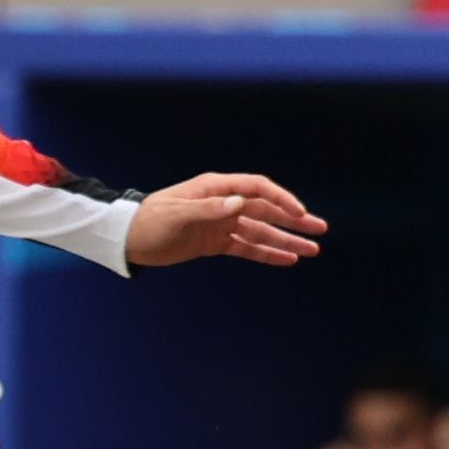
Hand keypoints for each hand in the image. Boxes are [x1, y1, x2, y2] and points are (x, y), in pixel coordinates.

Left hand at [125, 173, 325, 267]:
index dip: (281, 200)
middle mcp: (224, 203)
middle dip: (294, 220)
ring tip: (312, 250)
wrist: (128, 239)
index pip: (257, 190)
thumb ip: (210, 209)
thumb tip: (240, 203)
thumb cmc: (150, 221)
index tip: (300, 214)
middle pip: (266, 210)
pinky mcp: (216, 242)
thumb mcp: (178, 214)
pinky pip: (247, 247)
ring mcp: (222, 223)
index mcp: (216, 189)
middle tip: (320, 229)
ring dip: (286, 240)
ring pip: (261, 231)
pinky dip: (267, 254)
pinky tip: (287, 260)